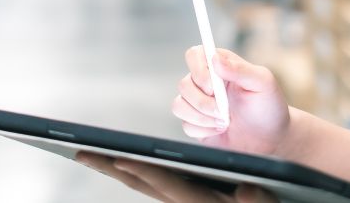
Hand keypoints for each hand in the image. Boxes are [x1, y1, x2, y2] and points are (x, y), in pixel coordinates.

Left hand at [75, 152, 276, 202]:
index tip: (120, 158)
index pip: (167, 183)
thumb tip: (248, 190)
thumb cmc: (268, 201)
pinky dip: (130, 170)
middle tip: (80, 152)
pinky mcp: (181, 194)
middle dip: (110, 167)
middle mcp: (186, 202)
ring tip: (86, 152)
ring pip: (140, 183)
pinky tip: (117, 159)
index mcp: (202, 202)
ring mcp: (180, 198)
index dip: (144, 170)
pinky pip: (149, 182)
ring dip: (112, 167)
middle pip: (140, 183)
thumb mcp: (268, 199)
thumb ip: (256, 198)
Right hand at [175, 47, 290, 155]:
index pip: (194, 54)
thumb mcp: (262, 83)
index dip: (198, 69)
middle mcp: (206, 82)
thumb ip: (240, 69)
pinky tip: (221, 129)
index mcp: (220, 66)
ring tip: (224, 121)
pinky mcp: (196, 123)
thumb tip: (215, 59)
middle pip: (183, 84)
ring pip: (179, 105)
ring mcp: (199, 103)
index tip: (213, 86)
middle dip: (203, 101)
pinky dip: (204, 130)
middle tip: (224, 110)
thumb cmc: (269, 106)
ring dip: (202, 117)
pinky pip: (186, 125)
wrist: (271, 138)